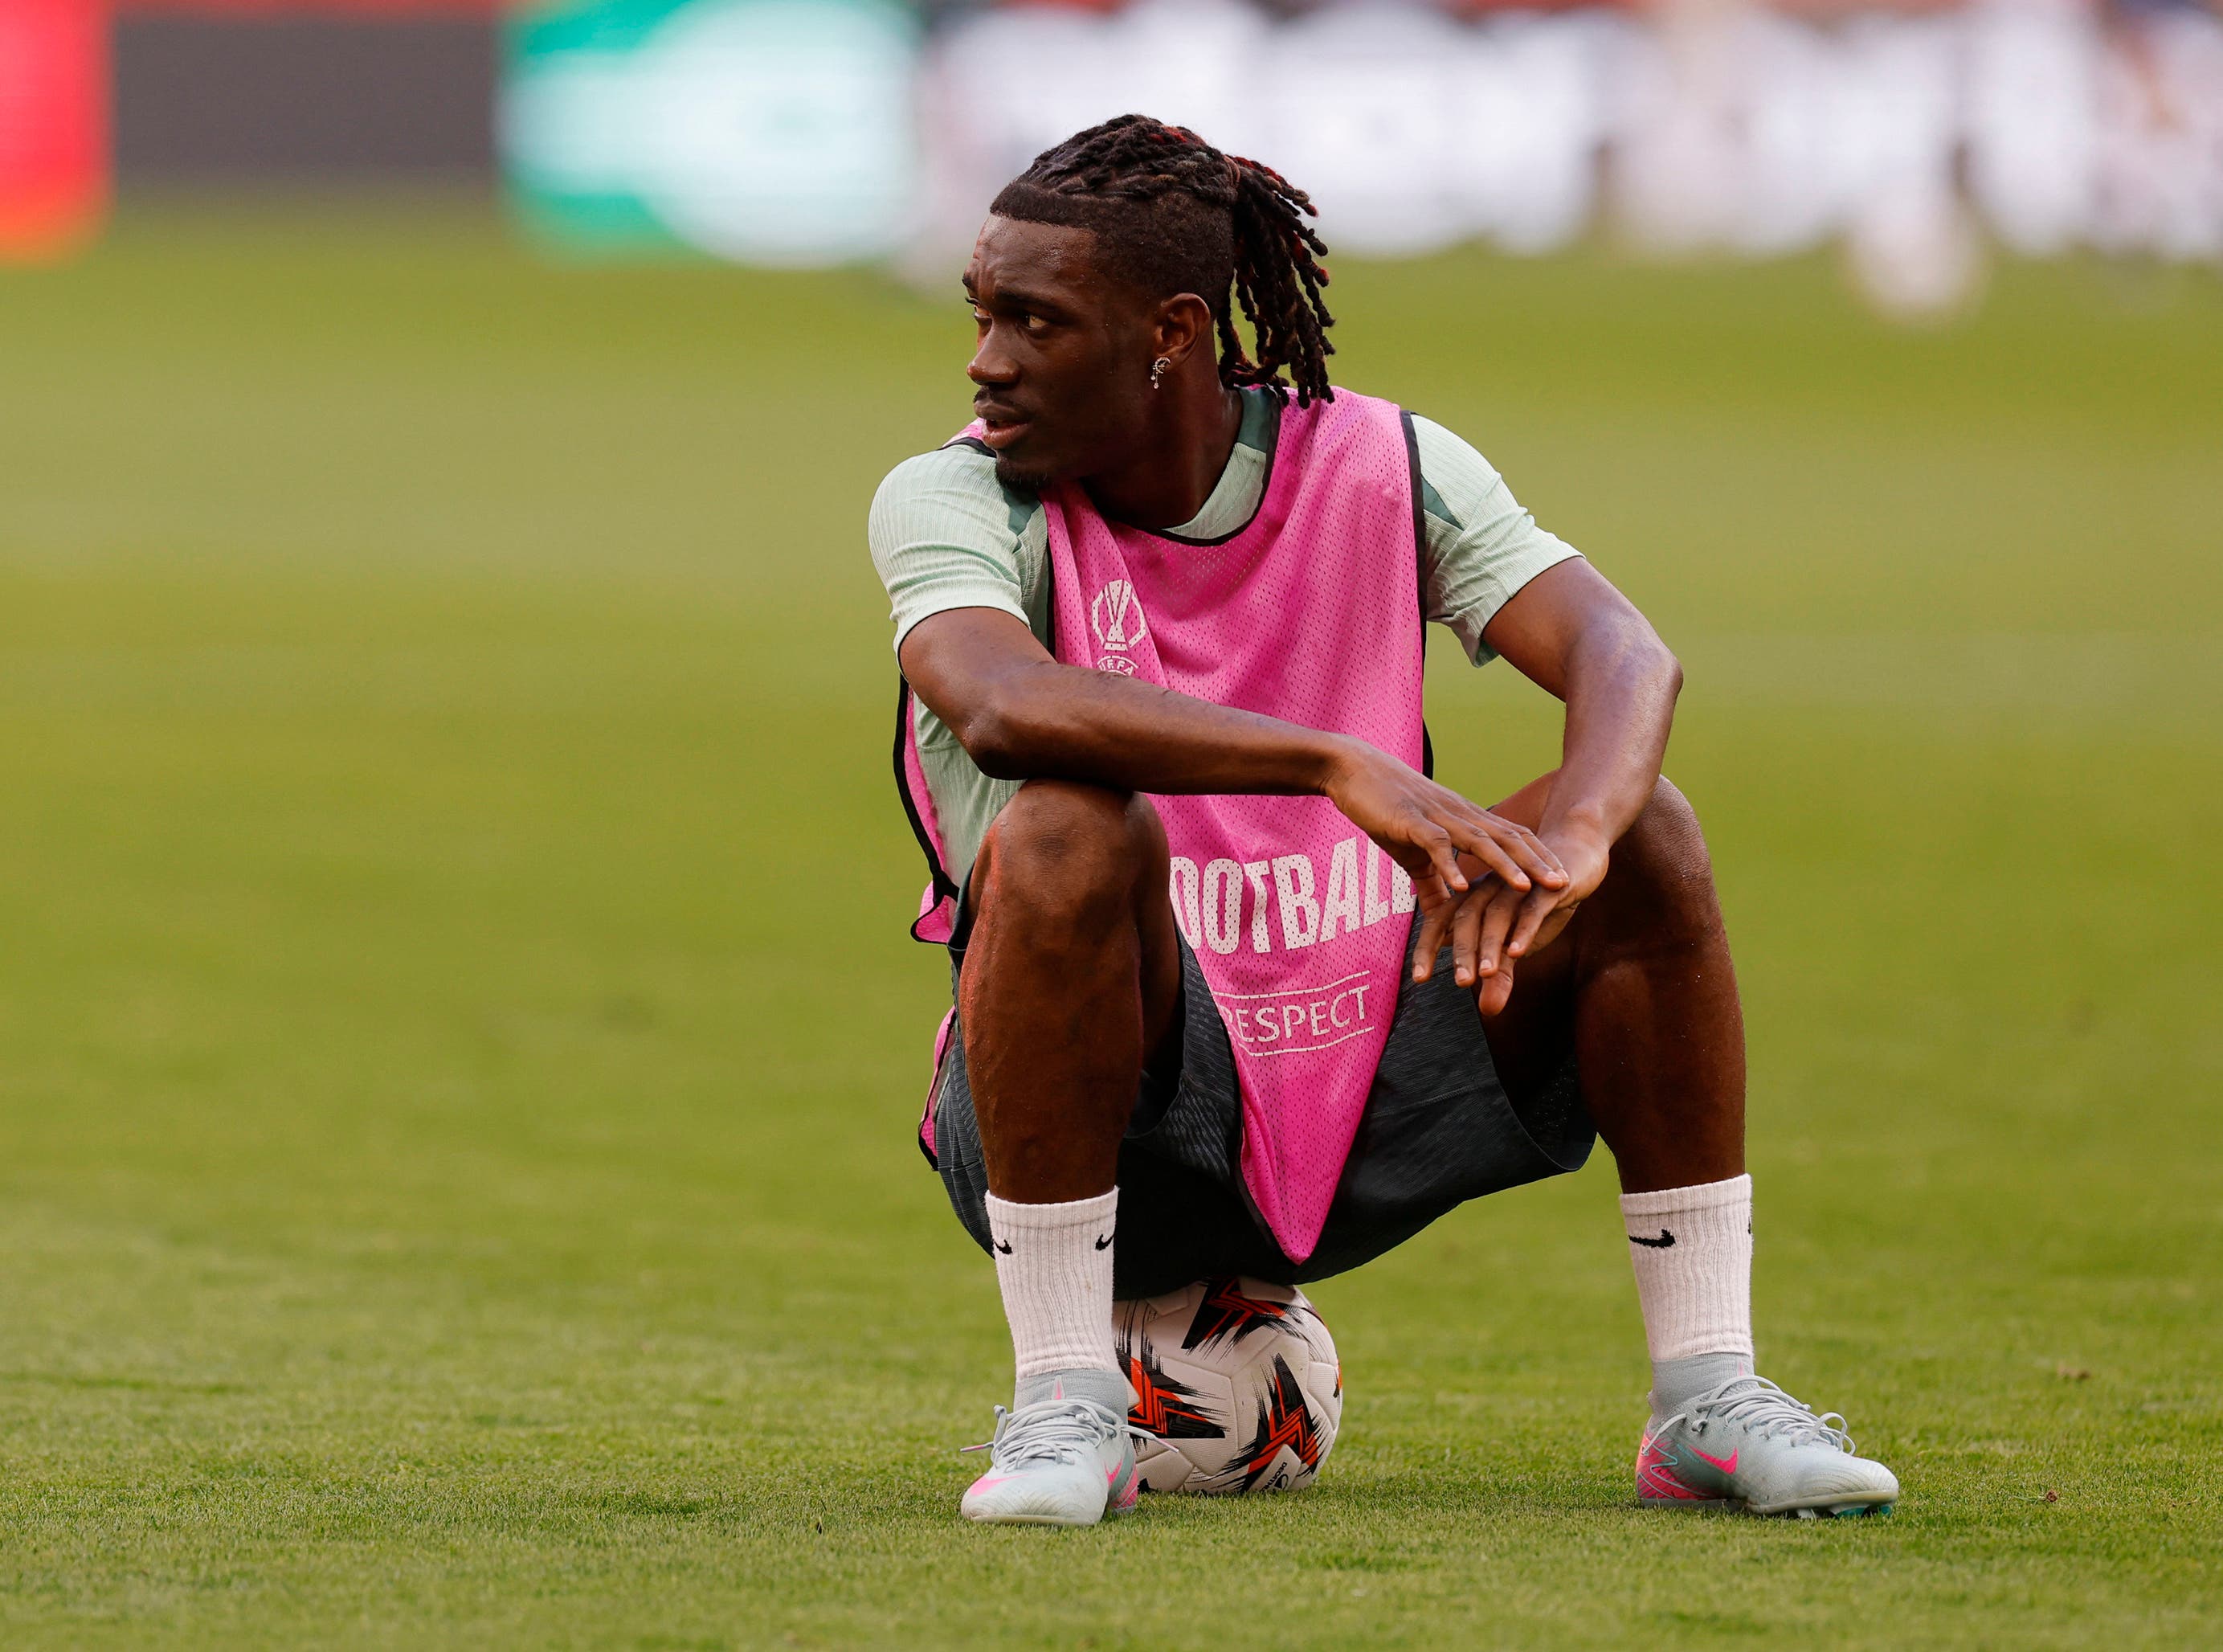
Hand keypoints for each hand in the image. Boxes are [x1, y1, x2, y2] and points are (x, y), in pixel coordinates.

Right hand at [1321, 740, 1566, 913]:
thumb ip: (1433, 885)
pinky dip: (1449, 866)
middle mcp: (1459, 816)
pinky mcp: (1410, 822)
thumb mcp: (1413, 852)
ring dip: (1505, 866)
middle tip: (1564, 886)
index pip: (1513, 837)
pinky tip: (1461, 888)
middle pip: (1507, 839)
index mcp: (1465, 820)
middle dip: (1537, 863)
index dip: (1539, 857)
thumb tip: (1443, 919)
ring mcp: (1436, 817)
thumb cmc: (1386, 809)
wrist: (1353, 770)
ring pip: (1479, 841)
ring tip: (1526, 889)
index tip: (1563, 880)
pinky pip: (1435, 845)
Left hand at [1411, 824, 1610, 1015]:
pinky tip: (1518, 951)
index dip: (1427, 948)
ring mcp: (1516, 885)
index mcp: (1473, 897)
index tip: (1420, 979)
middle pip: (1466, 918)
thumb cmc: (1537, 905)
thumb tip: (1487, 1010)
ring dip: (1490, 945)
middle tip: (1461, 982)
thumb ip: (1500, 973)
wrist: (1575, 862)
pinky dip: (1523, 929)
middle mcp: (1489, 888)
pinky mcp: (1547, 886)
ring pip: (1496, 915)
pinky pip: (1532, 908)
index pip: (1440, 922)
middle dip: (1462, 952)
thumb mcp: (1517, 943)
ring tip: (1485, 974)